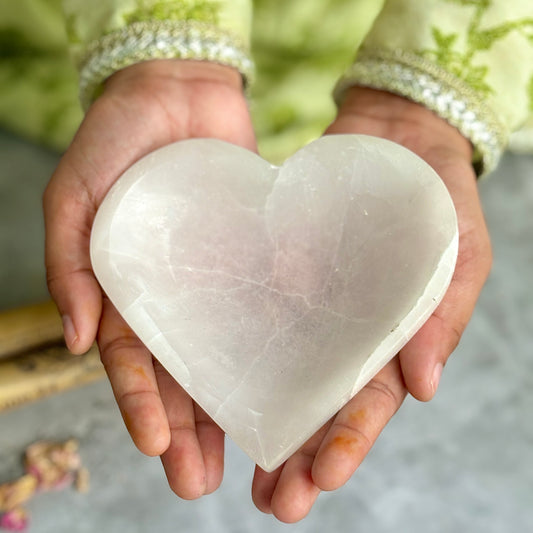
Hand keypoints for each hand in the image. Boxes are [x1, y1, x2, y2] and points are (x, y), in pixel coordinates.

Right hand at [43, 60, 255, 497]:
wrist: (177, 90)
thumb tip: (79, 338)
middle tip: (200, 481)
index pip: (135, 361)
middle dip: (189, 428)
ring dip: (234, 404)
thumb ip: (70, 263)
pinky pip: (267, 305)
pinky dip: (277, 344)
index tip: (159, 447)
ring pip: (228, 354)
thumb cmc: (116, 138)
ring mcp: (219, 279)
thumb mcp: (74, 194)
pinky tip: (292, 381)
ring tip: (247, 455)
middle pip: (183, 373)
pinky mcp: (256, 256)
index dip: (143, 405)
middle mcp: (177, 295)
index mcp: (130, 291)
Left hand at [251, 87, 491, 521]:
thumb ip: (442, 315)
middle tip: (272, 500)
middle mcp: (339, 330)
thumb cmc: (438, 197)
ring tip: (226, 464)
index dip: (347, 442)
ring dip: (253, 417)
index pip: (367, 402)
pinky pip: (247, 311)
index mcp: (389, 338)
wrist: (396, 137)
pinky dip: (228, 346)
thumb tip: (426, 388)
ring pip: (275, 368)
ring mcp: (303, 301)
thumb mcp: (458, 251)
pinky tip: (204, 379)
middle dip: (296, 453)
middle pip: (315, 402)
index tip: (322, 479)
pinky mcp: (273, 268)